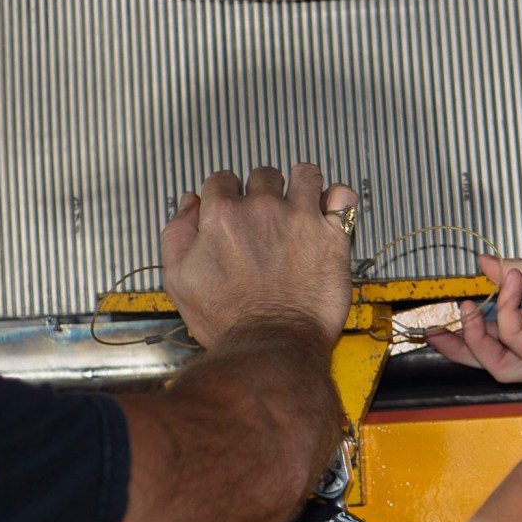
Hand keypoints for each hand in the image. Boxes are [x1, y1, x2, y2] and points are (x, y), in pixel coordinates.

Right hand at [161, 164, 354, 348]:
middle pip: (263, 176)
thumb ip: (177, 234)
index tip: (233, 210)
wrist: (270, 347)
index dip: (226, 195)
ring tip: (301, 204)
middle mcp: (262, 210)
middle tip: (267, 218)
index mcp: (222, 216)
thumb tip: (190, 202)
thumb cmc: (228, 322)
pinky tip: (331, 211)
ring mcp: (300, 219)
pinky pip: (343, 196)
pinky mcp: (332, 236)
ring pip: (305, 174)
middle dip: (262, 192)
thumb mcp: (180, 280)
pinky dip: (339, 198)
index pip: (221, 180)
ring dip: (302, 185)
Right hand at [425, 251, 521, 382]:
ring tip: (465, 307)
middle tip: (434, 330)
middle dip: (461, 343)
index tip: (456, 303)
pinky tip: (512, 285)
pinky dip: (505, 310)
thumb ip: (515, 270)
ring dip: (473, 335)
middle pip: (493, 353)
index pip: (504, 328)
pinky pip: (511, 340)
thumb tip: (487, 263)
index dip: (477, 320)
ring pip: (495, 359)